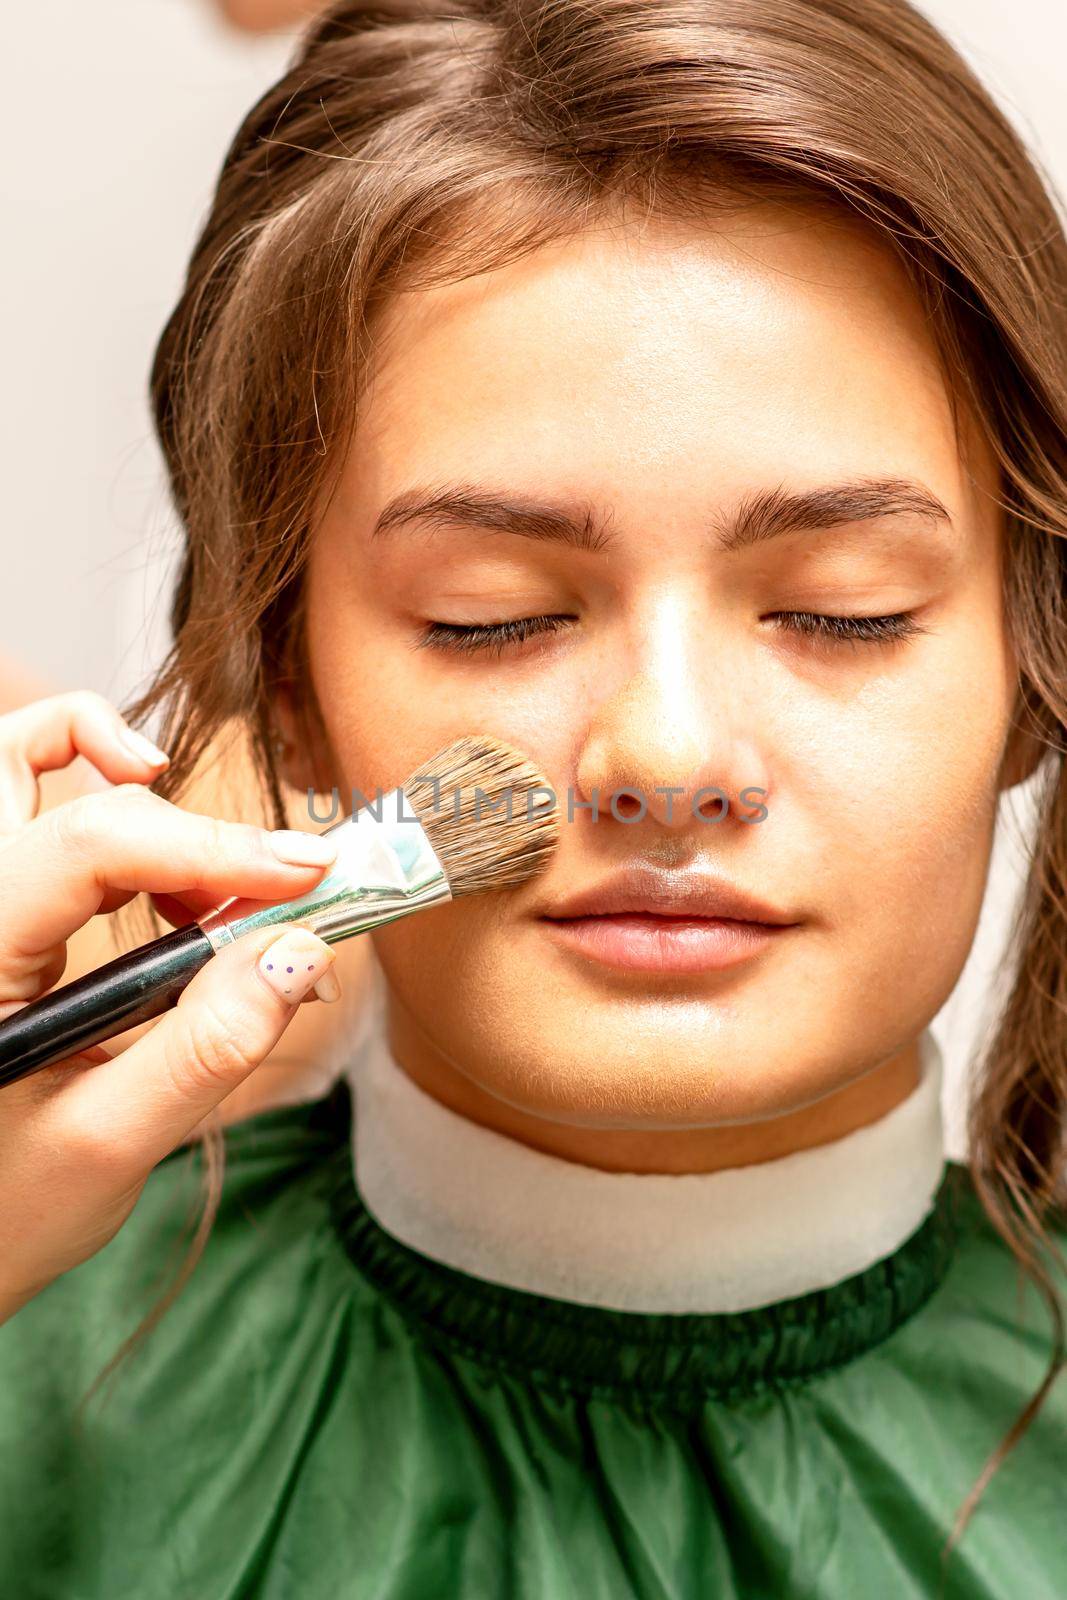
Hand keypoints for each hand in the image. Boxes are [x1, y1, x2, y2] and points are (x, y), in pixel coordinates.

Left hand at [0, 692, 341, 1319]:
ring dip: (133, 794)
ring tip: (212, 894)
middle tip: (263, 878)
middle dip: (167, 804)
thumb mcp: (108, 1146)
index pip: (91, 844)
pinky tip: (177, 898)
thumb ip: (206, 1048)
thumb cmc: (4, 1210)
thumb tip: (302, 952)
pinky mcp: (3, 913)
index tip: (310, 872)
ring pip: (22, 763)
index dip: (211, 845)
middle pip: (28, 761)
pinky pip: (43, 814)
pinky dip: (119, 821)